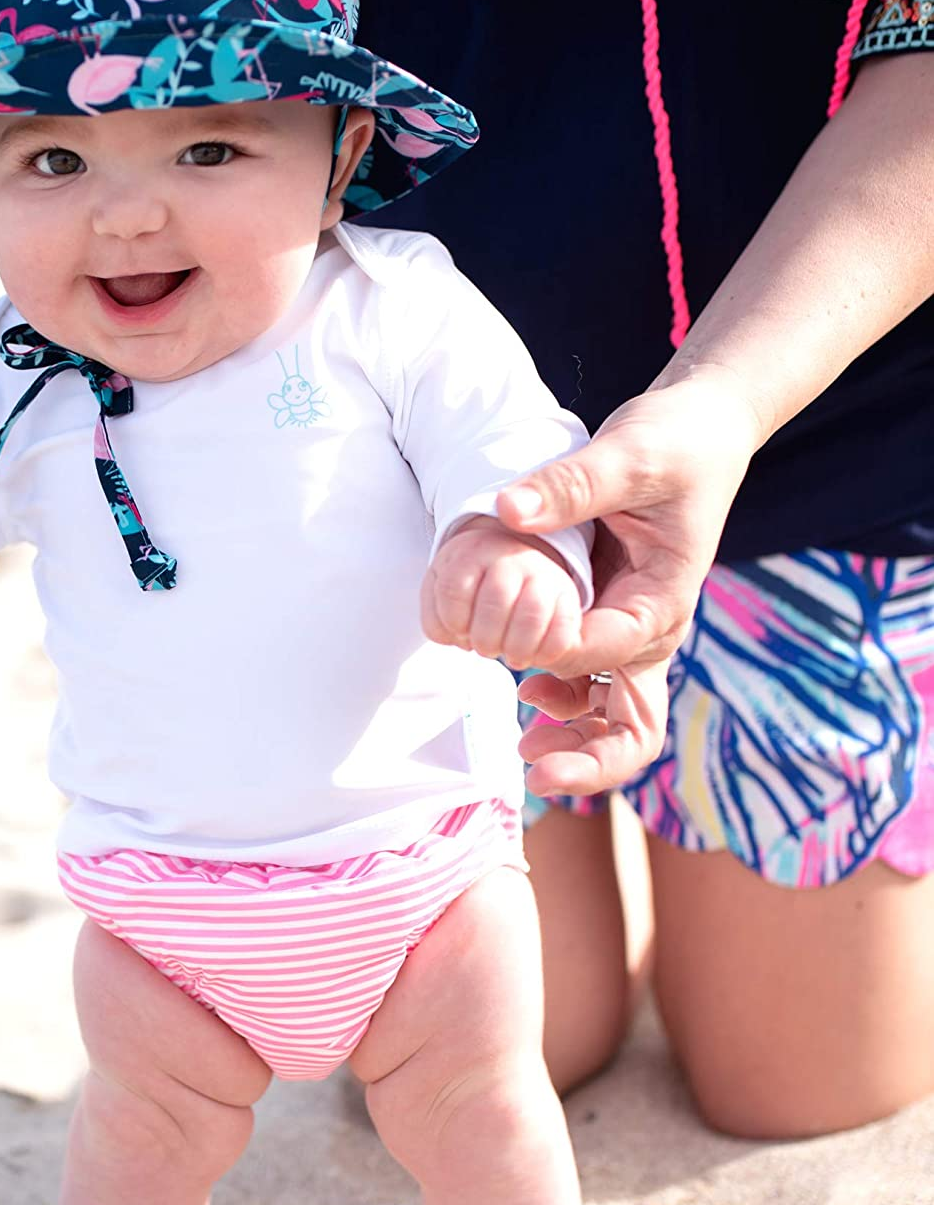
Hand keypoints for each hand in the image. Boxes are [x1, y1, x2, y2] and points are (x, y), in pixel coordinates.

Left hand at [422, 517, 581, 669]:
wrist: (511, 559)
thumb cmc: (470, 585)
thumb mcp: (440, 590)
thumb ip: (436, 621)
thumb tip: (462, 641)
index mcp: (471, 551)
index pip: (453, 590)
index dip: (453, 622)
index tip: (460, 629)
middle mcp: (509, 556)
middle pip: (494, 603)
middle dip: (484, 639)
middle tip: (485, 648)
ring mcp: (543, 573)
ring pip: (530, 616)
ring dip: (515, 649)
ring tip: (510, 656)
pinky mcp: (568, 595)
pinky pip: (563, 630)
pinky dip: (546, 653)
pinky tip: (534, 655)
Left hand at [481, 370, 760, 792]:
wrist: (698, 431)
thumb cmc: (673, 443)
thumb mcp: (626, 454)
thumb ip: (569, 485)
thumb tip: (506, 511)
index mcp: (663, 600)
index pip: (605, 651)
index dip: (555, 657)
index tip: (511, 652)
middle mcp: (653, 629)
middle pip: (634, 725)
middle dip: (590, 757)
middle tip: (536, 773)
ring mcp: (633, 632)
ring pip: (612, 715)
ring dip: (573, 739)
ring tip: (525, 750)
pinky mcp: (613, 621)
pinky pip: (590, 684)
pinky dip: (562, 700)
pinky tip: (526, 696)